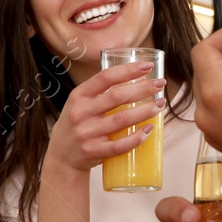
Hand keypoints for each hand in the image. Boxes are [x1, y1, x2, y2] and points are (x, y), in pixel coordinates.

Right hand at [46, 63, 162, 175]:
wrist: (61, 155)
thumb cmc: (77, 124)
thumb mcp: (80, 103)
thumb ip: (100, 92)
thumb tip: (136, 79)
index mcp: (79, 96)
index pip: (105, 77)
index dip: (128, 70)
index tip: (148, 66)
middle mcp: (81, 112)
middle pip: (117, 96)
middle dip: (143, 88)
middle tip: (160, 84)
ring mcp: (87, 133)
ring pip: (121, 120)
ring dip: (145, 111)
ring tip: (160, 105)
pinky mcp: (93, 151)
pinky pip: (120, 145)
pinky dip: (137, 137)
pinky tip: (149, 129)